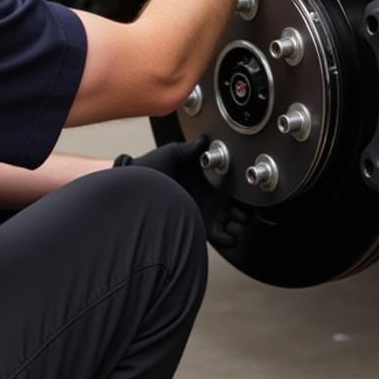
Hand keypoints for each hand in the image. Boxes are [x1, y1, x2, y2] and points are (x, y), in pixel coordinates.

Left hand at [115, 137, 250, 250]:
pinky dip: (231, 239)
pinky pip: (222, 239)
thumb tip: (204, 139)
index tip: (245, 187)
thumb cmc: (147, 173)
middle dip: (245, 208)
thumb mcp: (171, 153)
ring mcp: (203, 213)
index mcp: (202, 179)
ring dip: (241, 223)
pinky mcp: (200, 227)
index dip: (240, 186)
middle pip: (235, 205)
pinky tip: (230, 233)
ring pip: (233, 223)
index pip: (228, 182)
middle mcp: (205, 197)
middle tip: (244, 208)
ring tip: (239, 220)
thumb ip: (191, 148)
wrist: (133, 193)